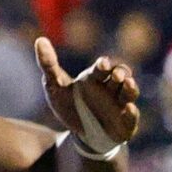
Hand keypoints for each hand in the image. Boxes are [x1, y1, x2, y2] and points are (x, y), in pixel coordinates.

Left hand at [35, 38, 140, 157]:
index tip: (101, 64)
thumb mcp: (55, 86)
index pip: (103, 67)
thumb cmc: (69, 104)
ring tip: (128, 84)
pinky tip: (129, 109)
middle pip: (121, 76)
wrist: (78, 131)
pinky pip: (131, 117)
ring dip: (130, 88)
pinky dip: (132, 113)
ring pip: (130, 93)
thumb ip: (48, 65)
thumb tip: (39, 40)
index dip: (104, 65)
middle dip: (120, 73)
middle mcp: (111, 88)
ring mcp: (120, 104)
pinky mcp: (126, 123)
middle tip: (117, 75)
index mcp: (95, 77)